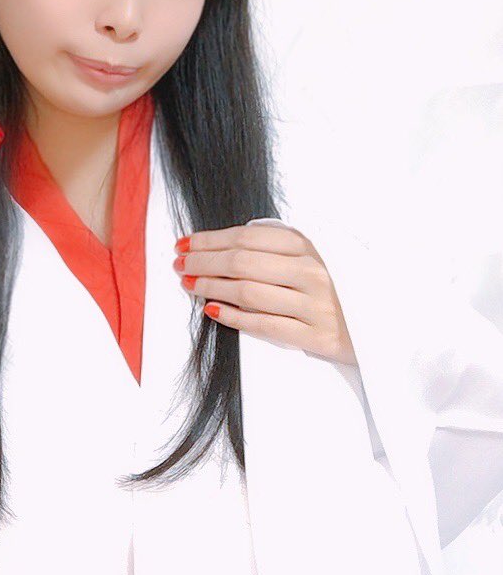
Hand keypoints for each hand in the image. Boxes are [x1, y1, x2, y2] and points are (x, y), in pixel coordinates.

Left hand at [173, 223, 357, 365]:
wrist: (394, 324)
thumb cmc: (349, 285)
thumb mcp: (324, 253)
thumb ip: (285, 245)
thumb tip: (231, 242)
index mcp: (314, 246)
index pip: (249, 237)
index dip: (211, 239)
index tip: (186, 242)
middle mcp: (314, 272)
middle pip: (242, 262)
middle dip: (203, 261)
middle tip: (180, 263)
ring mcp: (315, 305)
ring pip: (248, 293)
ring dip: (211, 287)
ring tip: (189, 284)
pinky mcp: (317, 337)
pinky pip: (264, 325)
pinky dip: (233, 317)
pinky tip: (212, 310)